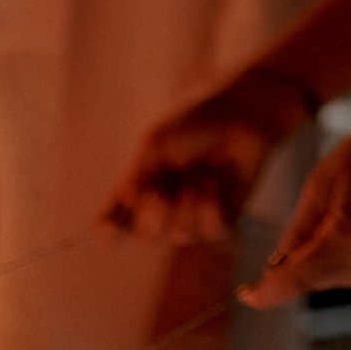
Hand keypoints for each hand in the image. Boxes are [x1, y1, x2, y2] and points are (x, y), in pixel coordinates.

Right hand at [106, 67, 316, 244]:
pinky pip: (211, 233)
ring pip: (180, 235)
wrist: (245, 114)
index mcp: (144, 187)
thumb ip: (135, 183)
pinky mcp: (226, 216)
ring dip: (188, 205)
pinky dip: (211, 209)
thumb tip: (105, 228)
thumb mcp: (157, 145)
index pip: (118, 219)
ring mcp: (195, 213)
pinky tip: (215, 183)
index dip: (110, 230)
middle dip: (154, 214)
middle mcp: (167, 205)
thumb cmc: (199, 123)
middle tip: (165, 188)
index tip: (108, 234)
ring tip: (202, 174)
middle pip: (146, 236)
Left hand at [239, 107, 350, 307]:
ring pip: (341, 277)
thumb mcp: (319, 184)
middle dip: (301, 263)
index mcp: (348, 235)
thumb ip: (296, 233)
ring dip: (328, 258)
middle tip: (309, 222)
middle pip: (318, 280)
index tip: (248, 295)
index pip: (297, 280)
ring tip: (344, 211)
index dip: (267, 292)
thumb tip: (275, 268)